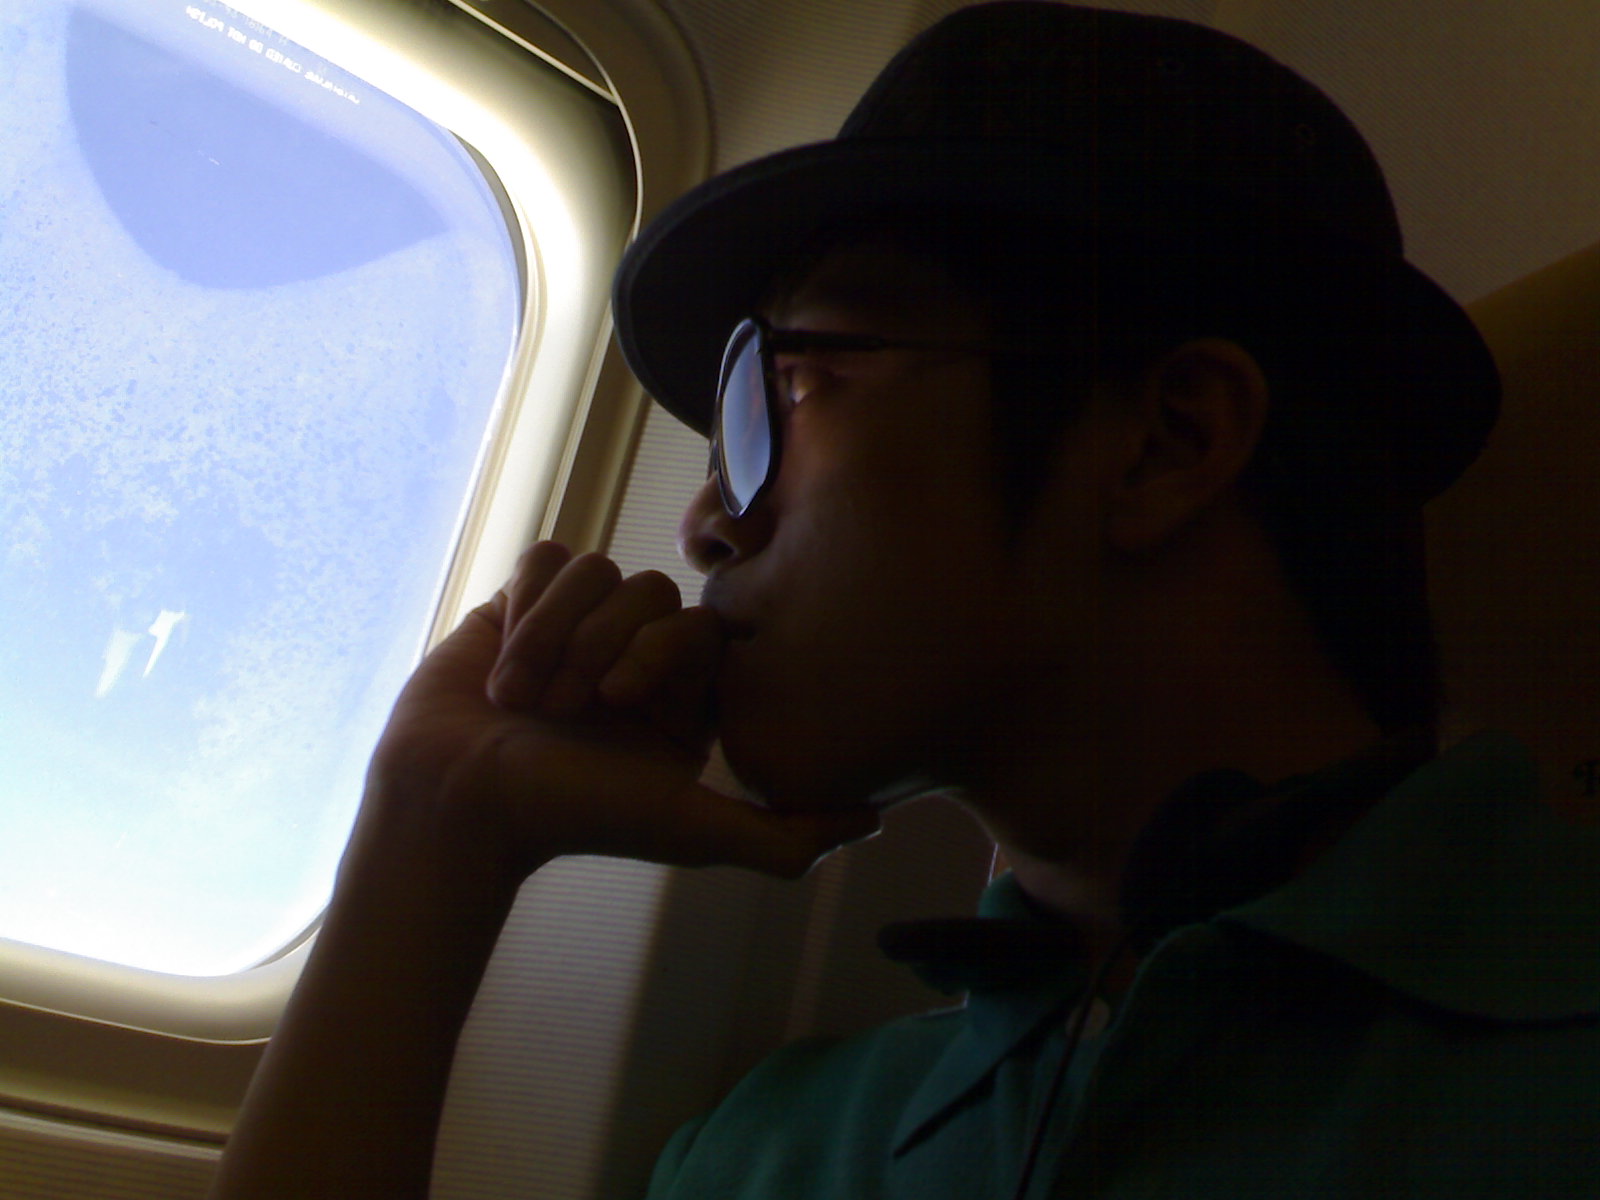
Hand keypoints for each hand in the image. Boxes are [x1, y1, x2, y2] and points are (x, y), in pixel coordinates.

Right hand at [361, 542, 879, 892]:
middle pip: (648, 590)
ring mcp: (576, 624)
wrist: (455, 802)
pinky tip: (499, 662)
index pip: (703, 625)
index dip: (660, 651)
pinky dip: (521, 607)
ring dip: (552, 636)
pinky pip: (547, 557)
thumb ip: (786, 837)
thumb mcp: (689, 830)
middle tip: (565, 710)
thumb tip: (875, 819)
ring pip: (595, 571)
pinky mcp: (520, 601)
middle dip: (598, 646)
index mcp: (682, 697)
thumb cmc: (571, 817)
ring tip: (520, 699)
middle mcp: (634, 655)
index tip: (619, 705)